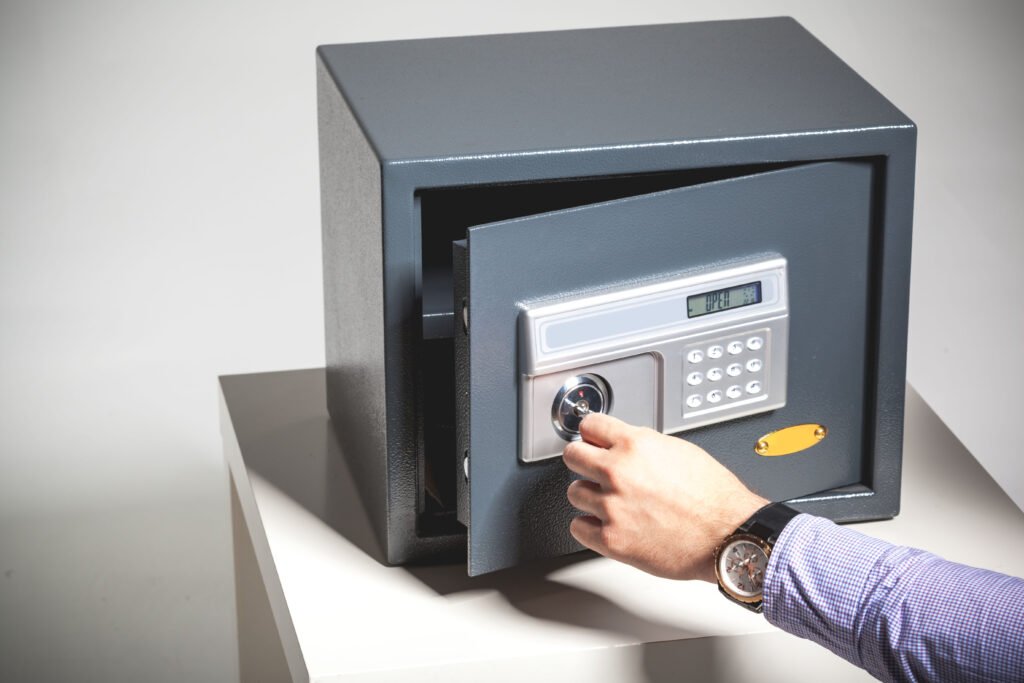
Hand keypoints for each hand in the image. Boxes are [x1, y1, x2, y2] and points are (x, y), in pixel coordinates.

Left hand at [563, 413, 766, 581]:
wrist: (729, 535)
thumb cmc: (714, 497)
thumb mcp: (679, 451)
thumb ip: (643, 446)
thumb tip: (623, 445)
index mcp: (635, 445)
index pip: (589, 426)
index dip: (592, 435)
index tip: (592, 441)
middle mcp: (618, 472)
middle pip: (572, 455)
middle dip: (583, 461)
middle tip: (593, 470)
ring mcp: (611, 507)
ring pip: (574, 493)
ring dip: (589, 497)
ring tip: (611, 502)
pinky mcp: (611, 539)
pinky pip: (578, 528)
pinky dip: (590, 527)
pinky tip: (608, 524)